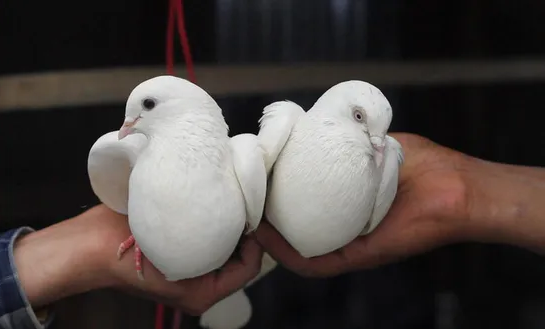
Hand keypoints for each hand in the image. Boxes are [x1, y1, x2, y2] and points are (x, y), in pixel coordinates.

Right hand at [14, 205, 262, 314]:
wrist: (89, 246)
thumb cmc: (124, 246)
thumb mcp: (170, 239)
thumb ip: (206, 229)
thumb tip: (239, 208)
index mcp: (202, 294)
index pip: (249, 268)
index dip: (257, 240)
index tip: (252, 211)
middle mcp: (200, 290)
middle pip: (240, 260)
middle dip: (244, 232)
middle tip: (244, 201)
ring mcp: (191, 277)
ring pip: (226, 252)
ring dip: (229, 228)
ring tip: (229, 201)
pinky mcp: (182, 264)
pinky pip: (210, 247)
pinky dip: (213, 230)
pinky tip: (210, 207)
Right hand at [255, 133, 472, 276]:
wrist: (457, 188)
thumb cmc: (423, 164)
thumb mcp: (374, 143)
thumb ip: (346, 138)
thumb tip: (315, 123)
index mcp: (346, 201)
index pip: (303, 201)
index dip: (277, 192)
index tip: (257, 177)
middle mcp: (344, 225)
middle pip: (297, 228)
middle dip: (267, 217)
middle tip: (245, 202)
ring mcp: (350, 243)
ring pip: (298, 250)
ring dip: (269, 240)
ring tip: (248, 222)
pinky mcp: (358, 256)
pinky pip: (314, 262)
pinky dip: (286, 253)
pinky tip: (267, 238)